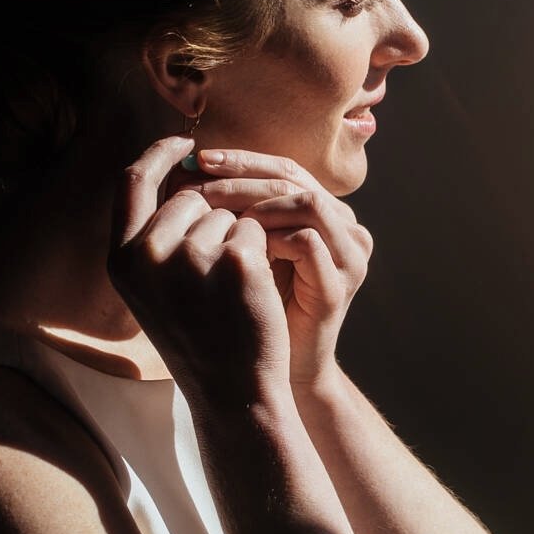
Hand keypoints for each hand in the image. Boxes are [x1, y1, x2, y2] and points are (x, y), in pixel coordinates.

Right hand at [107, 136, 289, 407]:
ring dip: (240, 239)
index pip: (132, 181)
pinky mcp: (235, 260)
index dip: (159, 155)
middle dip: (215, 220)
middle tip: (219, 276)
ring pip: (228, 212)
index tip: (186, 143)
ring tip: (232, 292)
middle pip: (191, 197)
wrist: (232, 391)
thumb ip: (156, 235)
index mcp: (121, 259)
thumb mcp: (156, 289)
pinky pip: (256, 227)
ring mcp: (191, 256)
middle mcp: (148, 253)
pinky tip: (255, 290)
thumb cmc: (200, 337)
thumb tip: (184, 172)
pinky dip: (263, 251)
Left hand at [176, 149, 371, 389]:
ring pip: (305, 201)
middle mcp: (347, 228)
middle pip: (294, 178)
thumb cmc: (251, 311)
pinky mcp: (338, 285)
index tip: (196, 158)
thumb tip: (184, 168)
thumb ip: (231, 213)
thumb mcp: (242, 252)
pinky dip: (269, 236)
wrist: (274, 375)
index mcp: (326, 214)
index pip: (284, 167)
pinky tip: (233, 244)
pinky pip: (308, 241)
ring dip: (254, 202)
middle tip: (199, 182)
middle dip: (241, 176)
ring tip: (212, 211)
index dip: (241, 160)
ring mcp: (349, 257)